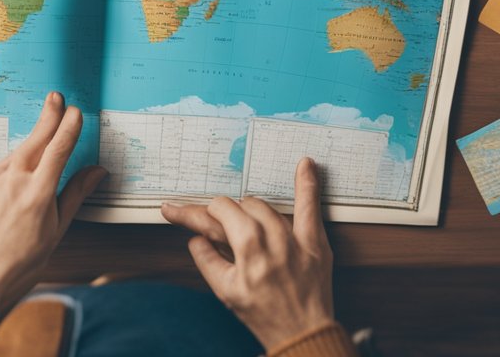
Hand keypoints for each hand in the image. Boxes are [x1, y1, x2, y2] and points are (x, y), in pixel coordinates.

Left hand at [0, 91, 106, 330]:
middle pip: (36, 139)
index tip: (76, 112)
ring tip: (44, 129)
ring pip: (18, 152)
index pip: (59, 149)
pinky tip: (21, 165)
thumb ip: (75, 194)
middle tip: (56, 98)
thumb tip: (95, 172)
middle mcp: (14, 180)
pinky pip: (2, 167)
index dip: (69, 127)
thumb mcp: (57, 230)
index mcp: (38, 192)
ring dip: (32, 139)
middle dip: (49, 116)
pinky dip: (15, 161)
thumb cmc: (21, 259)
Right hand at [162, 157, 334, 352]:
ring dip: (250, 209)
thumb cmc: (264, 315)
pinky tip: (306, 164)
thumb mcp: (225, 292)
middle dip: (225, 213)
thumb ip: (207, 260)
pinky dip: (308, 184)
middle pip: (240, 206)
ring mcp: (295, 239)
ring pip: (264, 205)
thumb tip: (195, 238)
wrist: (303, 334)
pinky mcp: (315, 242)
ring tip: (245, 220)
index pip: (220, 212)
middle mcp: (272, 241)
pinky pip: (310, 207)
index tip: (183, 210)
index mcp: (248, 251)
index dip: (200, 211)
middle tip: (219, 226)